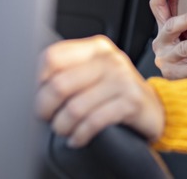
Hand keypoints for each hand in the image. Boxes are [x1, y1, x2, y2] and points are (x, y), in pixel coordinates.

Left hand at [35, 35, 163, 147]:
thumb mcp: (95, 73)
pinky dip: (80, 135)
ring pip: (75, 107)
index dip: (36, 81)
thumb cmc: (117, 92)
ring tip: (63, 131)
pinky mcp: (131, 102)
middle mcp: (110, 60)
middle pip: (59, 84)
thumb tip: (31, 87)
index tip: (35, 96)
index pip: (52, 57)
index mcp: (96, 48)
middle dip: (45, 109)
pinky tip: (77, 138)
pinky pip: (94, 122)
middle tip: (46, 118)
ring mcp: (123, 79)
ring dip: (62, 126)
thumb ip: (69, 72)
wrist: (154, 107)